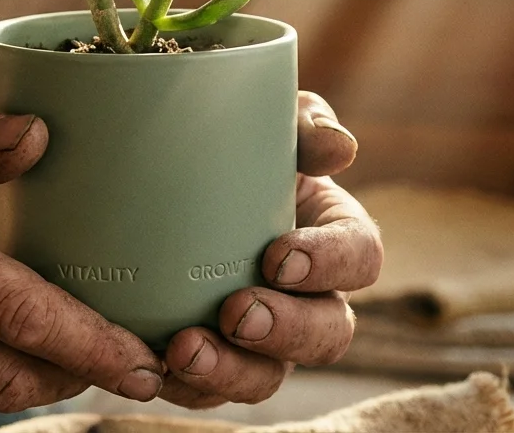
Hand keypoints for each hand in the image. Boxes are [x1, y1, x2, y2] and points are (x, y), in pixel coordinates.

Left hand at [160, 91, 380, 408]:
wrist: (156, 173)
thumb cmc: (229, 144)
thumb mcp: (266, 121)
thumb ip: (303, 125)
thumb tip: (339, 147)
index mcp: (334, 235)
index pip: (362, 257)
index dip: (329, 263)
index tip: (278, 256)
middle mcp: (310, 296)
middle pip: (328, 333)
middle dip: (286, 330)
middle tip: (237, 313)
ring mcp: (265, 339)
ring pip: (270, 375)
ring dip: (231, 371)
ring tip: (182, 351)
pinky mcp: (217, 362)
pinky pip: (212, 392)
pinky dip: (186, 386)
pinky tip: (151, 366)